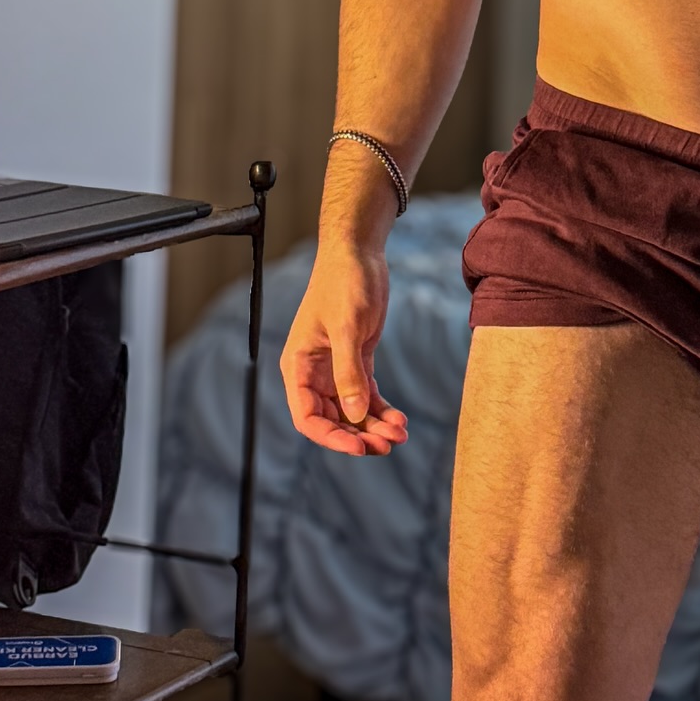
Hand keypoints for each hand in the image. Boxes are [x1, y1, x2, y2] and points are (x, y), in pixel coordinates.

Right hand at [280, 240, 408, 456]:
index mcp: (298, 366)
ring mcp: (335, 367)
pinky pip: (366, 394)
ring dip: (374, 426)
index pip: (307, 417)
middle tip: (388, 446)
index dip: (331, 437)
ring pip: (352, 410)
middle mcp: (314, 372)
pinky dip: (381, 409)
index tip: (359, 447)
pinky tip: (400, 421)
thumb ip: (349, 372)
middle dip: (358, 436)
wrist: (358, 253)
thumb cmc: (344, 283)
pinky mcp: (356, 359)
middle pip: (332, 419)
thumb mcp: (348, 328)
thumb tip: (355, 415)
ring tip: (401, 435)